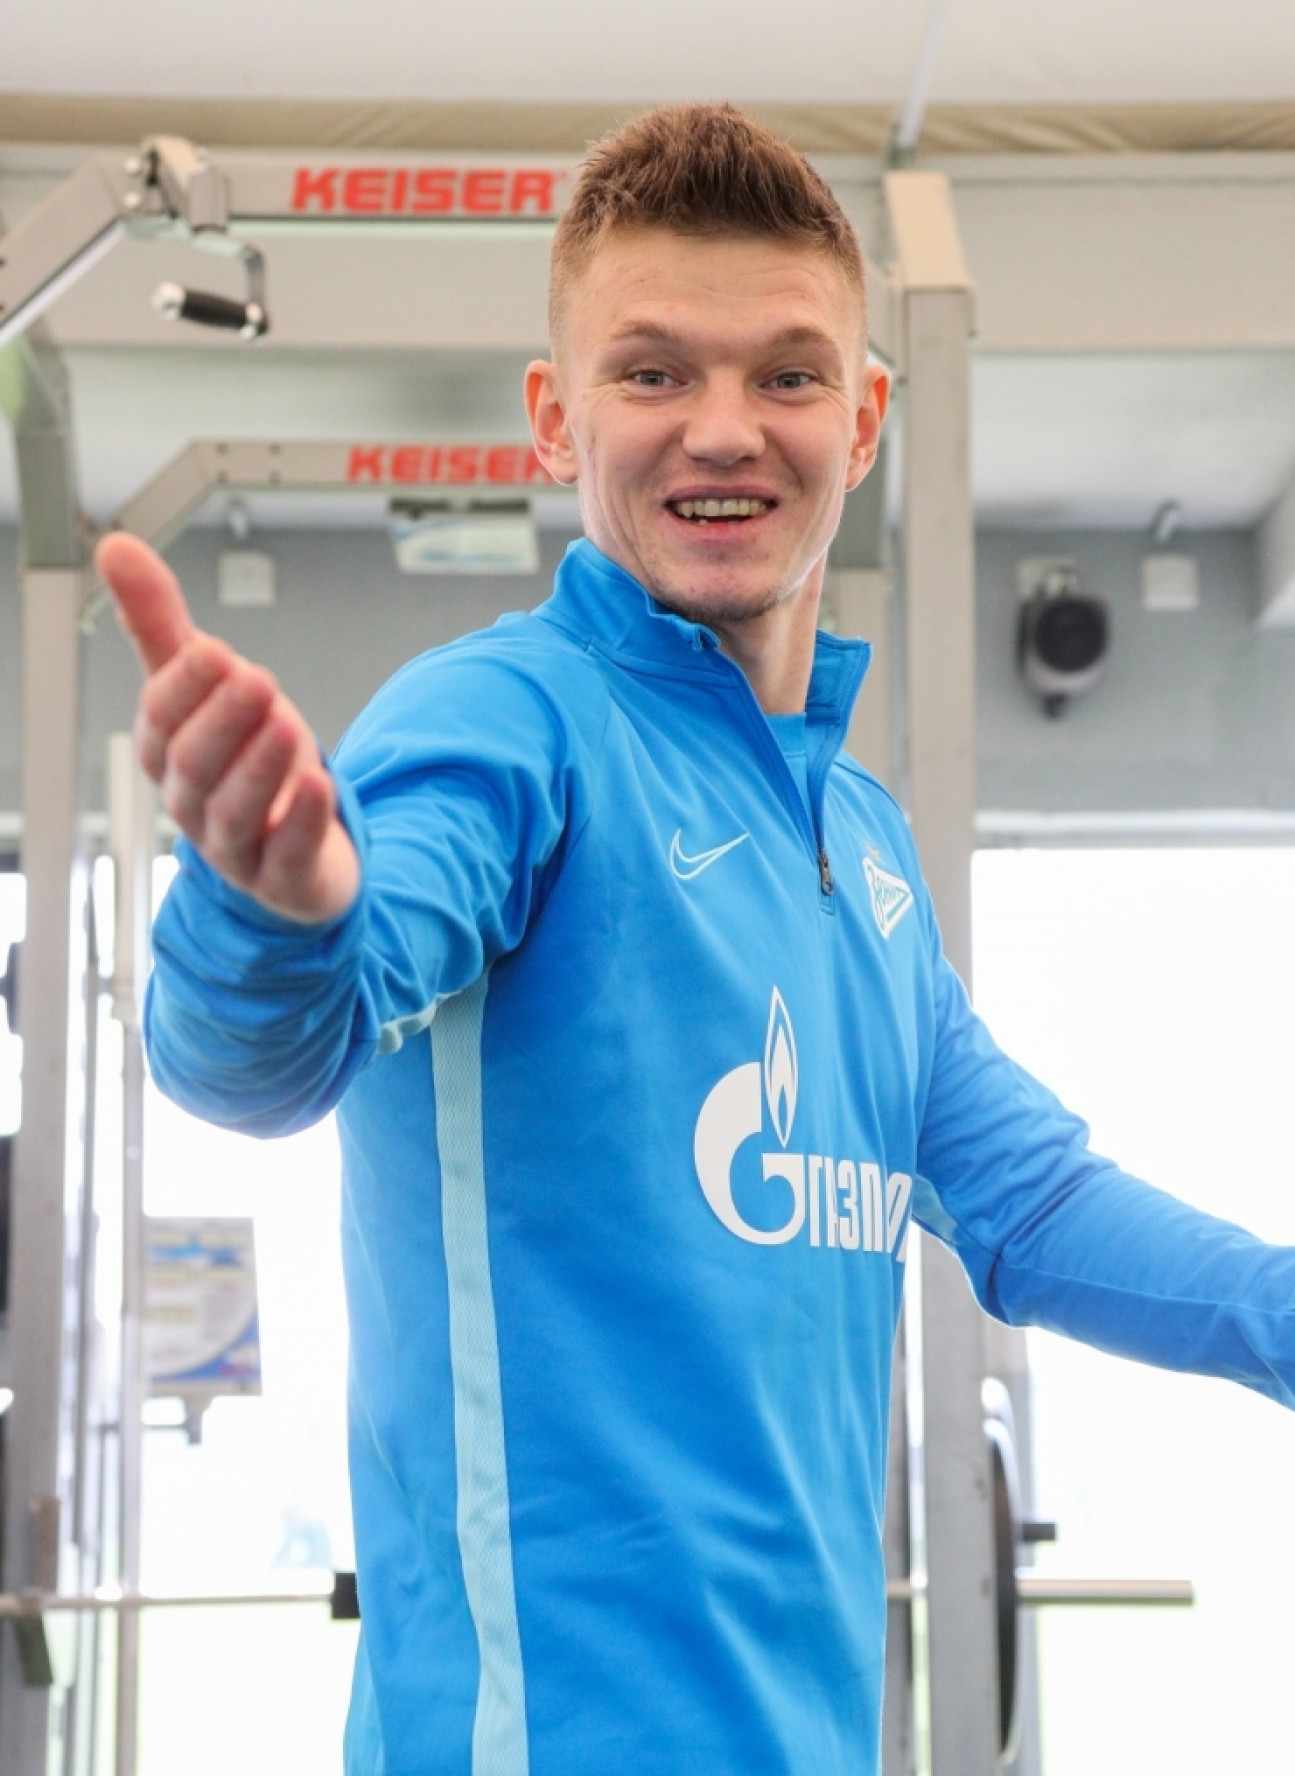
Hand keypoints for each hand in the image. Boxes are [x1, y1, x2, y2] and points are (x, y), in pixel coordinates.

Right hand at [96, 532, 359, 923]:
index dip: (184, 687)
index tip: (213, 651)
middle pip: (194, 764)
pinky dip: (299, 820)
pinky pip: (285, 855)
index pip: (161, 720)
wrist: (298, 850)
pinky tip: (317, 785)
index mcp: (169, 753)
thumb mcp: (211, 688)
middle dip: (223, 721)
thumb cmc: (248, 761)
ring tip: (288, 725)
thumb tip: (115, 547)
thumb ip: (164, 624)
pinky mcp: (284, 877)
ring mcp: (237, 846)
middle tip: (257, 680)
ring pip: (234, 811)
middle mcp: (194, 802)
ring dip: (259, 767)